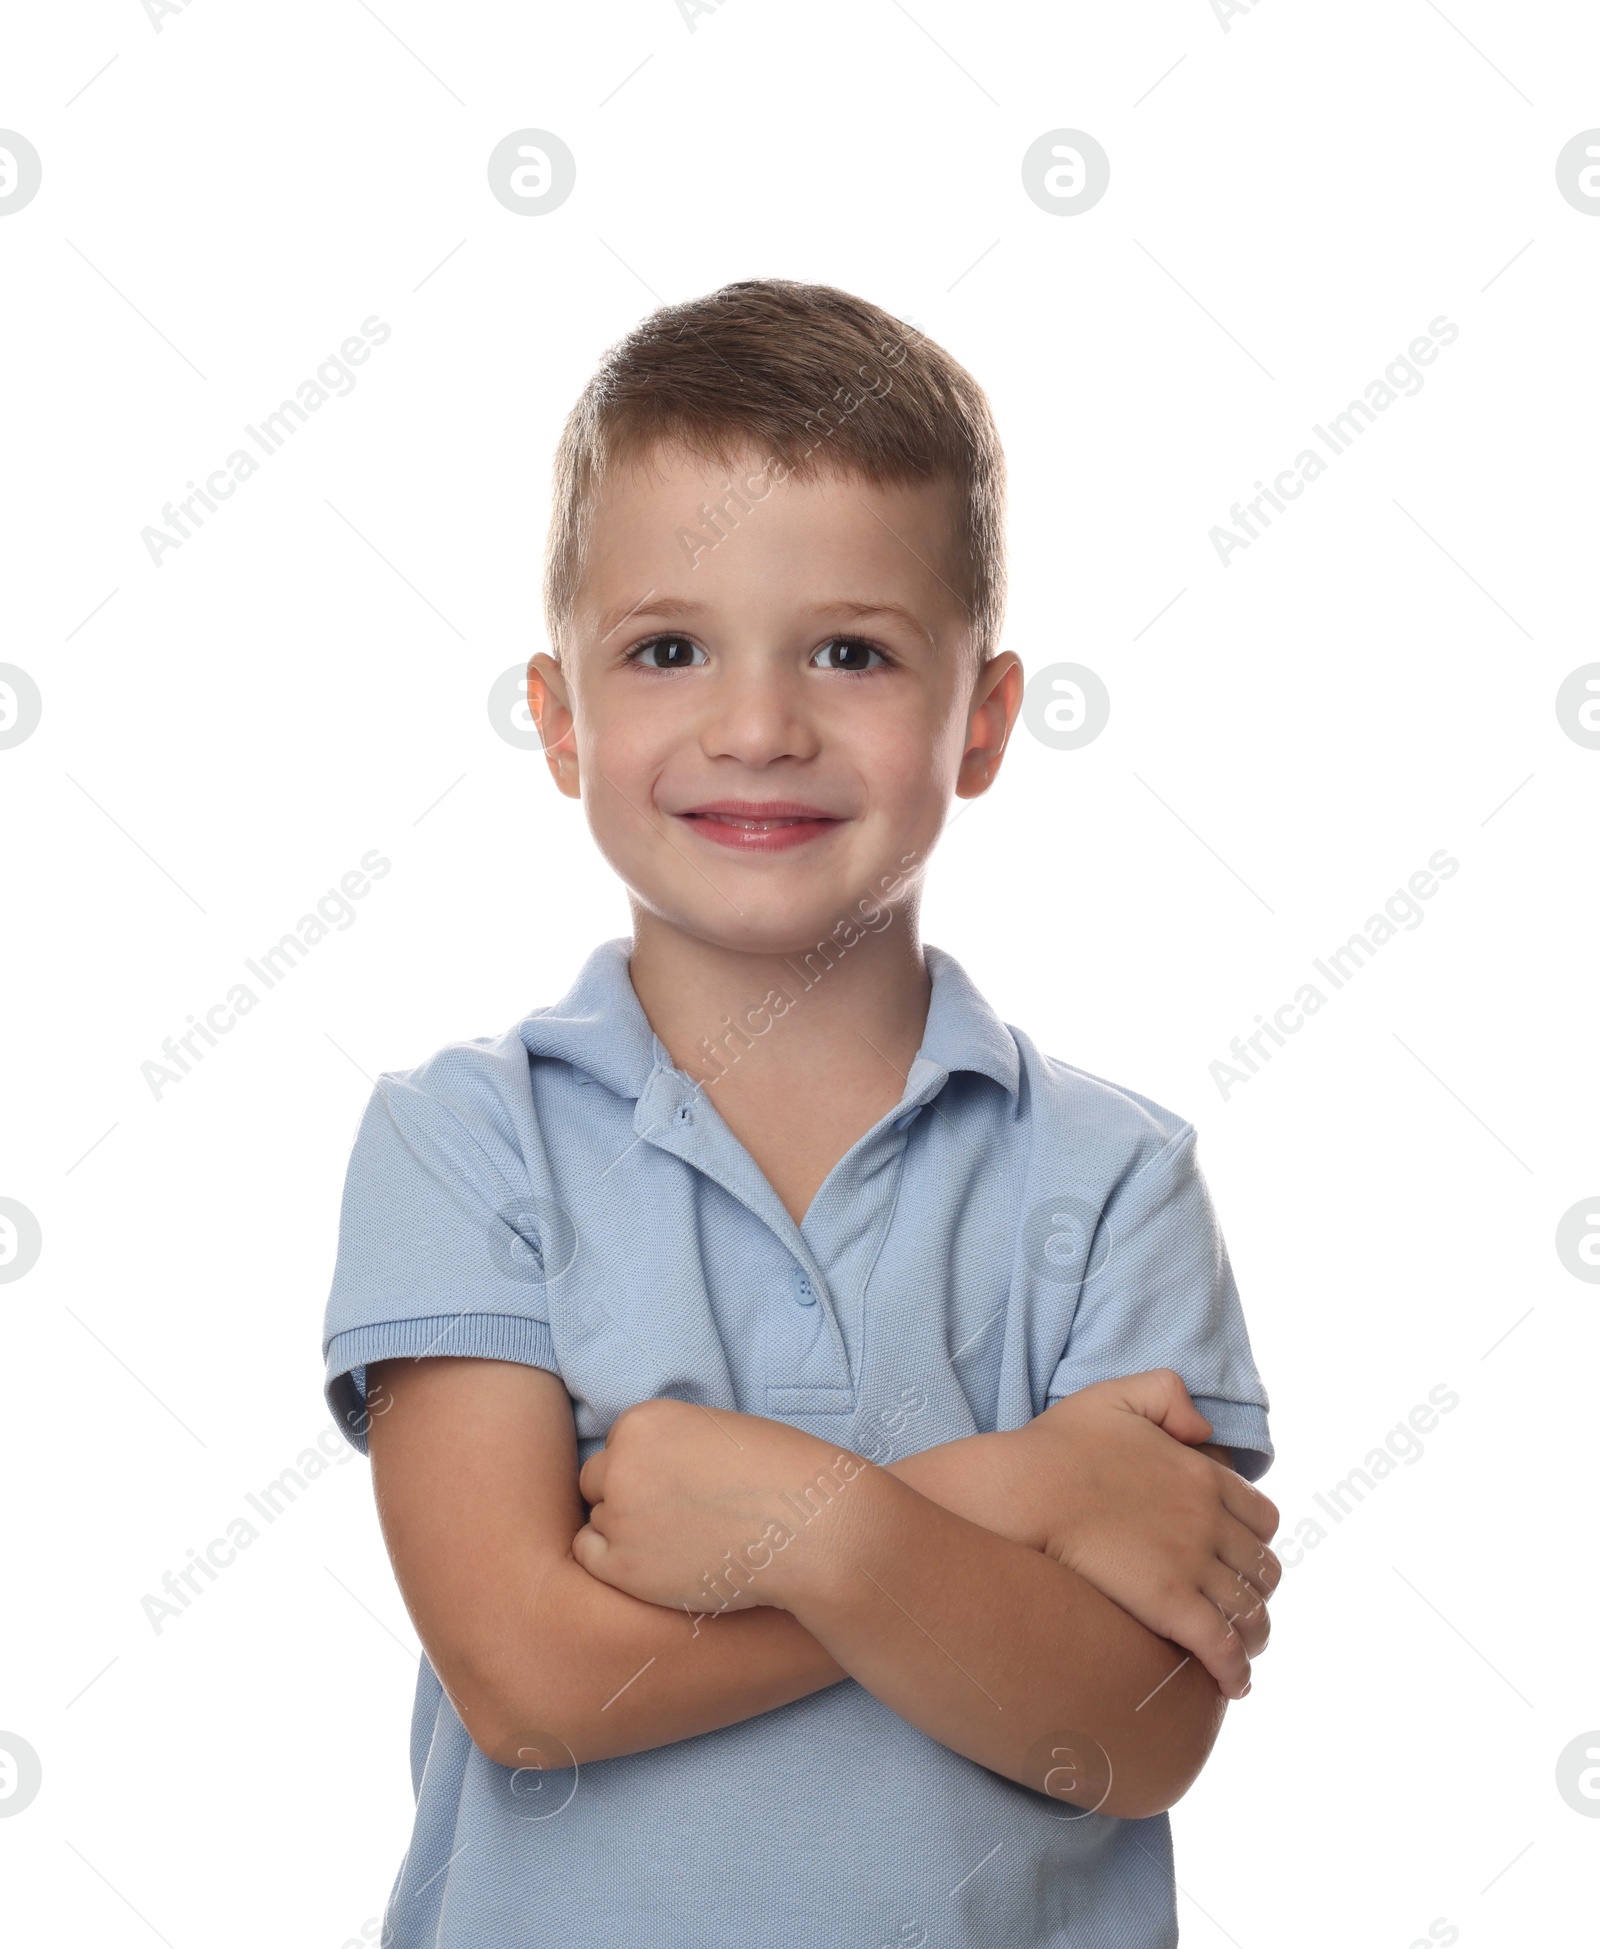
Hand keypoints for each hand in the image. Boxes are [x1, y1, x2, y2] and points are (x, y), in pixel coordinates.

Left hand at [572, 1398, 866, 1616]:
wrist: (810, 1529)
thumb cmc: (779, 1475)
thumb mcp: (716, 1432)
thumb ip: (671, 1445)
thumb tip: (643, 1471)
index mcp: (644, 1421)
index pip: (619, 1446)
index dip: (647, 1468)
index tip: (678, 1486)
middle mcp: (621, 1463)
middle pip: (598, 1481)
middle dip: (629, 1496)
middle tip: (674, 1517)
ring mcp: (619, 1516)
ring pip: (600, 1521)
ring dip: (628, 1532)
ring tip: (680, 1542)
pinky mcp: (624, 1568)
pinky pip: (591, 1557)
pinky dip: (617, 1562)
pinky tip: (656, 1563)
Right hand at [1005, 1370, 1280, 1698]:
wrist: (1021, 1491)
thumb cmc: (1055, 1446)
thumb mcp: (1116, 1395)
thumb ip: (1168, 1395)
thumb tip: (1203, 1431)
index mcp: (1202, 1474)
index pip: (1262, 1519)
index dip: (1254, 1543)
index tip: (1237, 1559)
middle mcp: (1209, 1519)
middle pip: (1263, 1570)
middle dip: (1256, 1593)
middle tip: (1237, 1610)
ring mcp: (1192, 1563)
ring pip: (1250, 1611)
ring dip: (1252, 1636)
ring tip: (1240, 1653)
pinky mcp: (1169, 1604)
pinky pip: (1223, 1645)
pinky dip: (1236, 1669)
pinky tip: (1232, 1684)